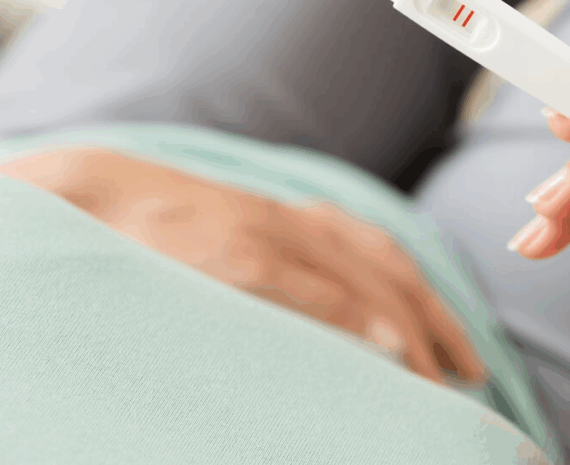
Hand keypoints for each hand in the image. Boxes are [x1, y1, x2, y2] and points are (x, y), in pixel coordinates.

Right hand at [0, 148, 485, 386]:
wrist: (96, 193)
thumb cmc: (165, 228)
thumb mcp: (235, 242)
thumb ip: (285, 268)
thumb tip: (329, 319)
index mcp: (297, 220)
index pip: (386, 261)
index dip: (431, 304)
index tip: (460, 349)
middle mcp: (296, 223)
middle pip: (392, 272)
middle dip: (440, 322)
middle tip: (473, 373)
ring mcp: (268, 237)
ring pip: (365, 281)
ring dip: (413, 328)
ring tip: (443, 377)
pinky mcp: (236, 256)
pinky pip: (310, 286)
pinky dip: (356, 315)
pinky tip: (390, 347)